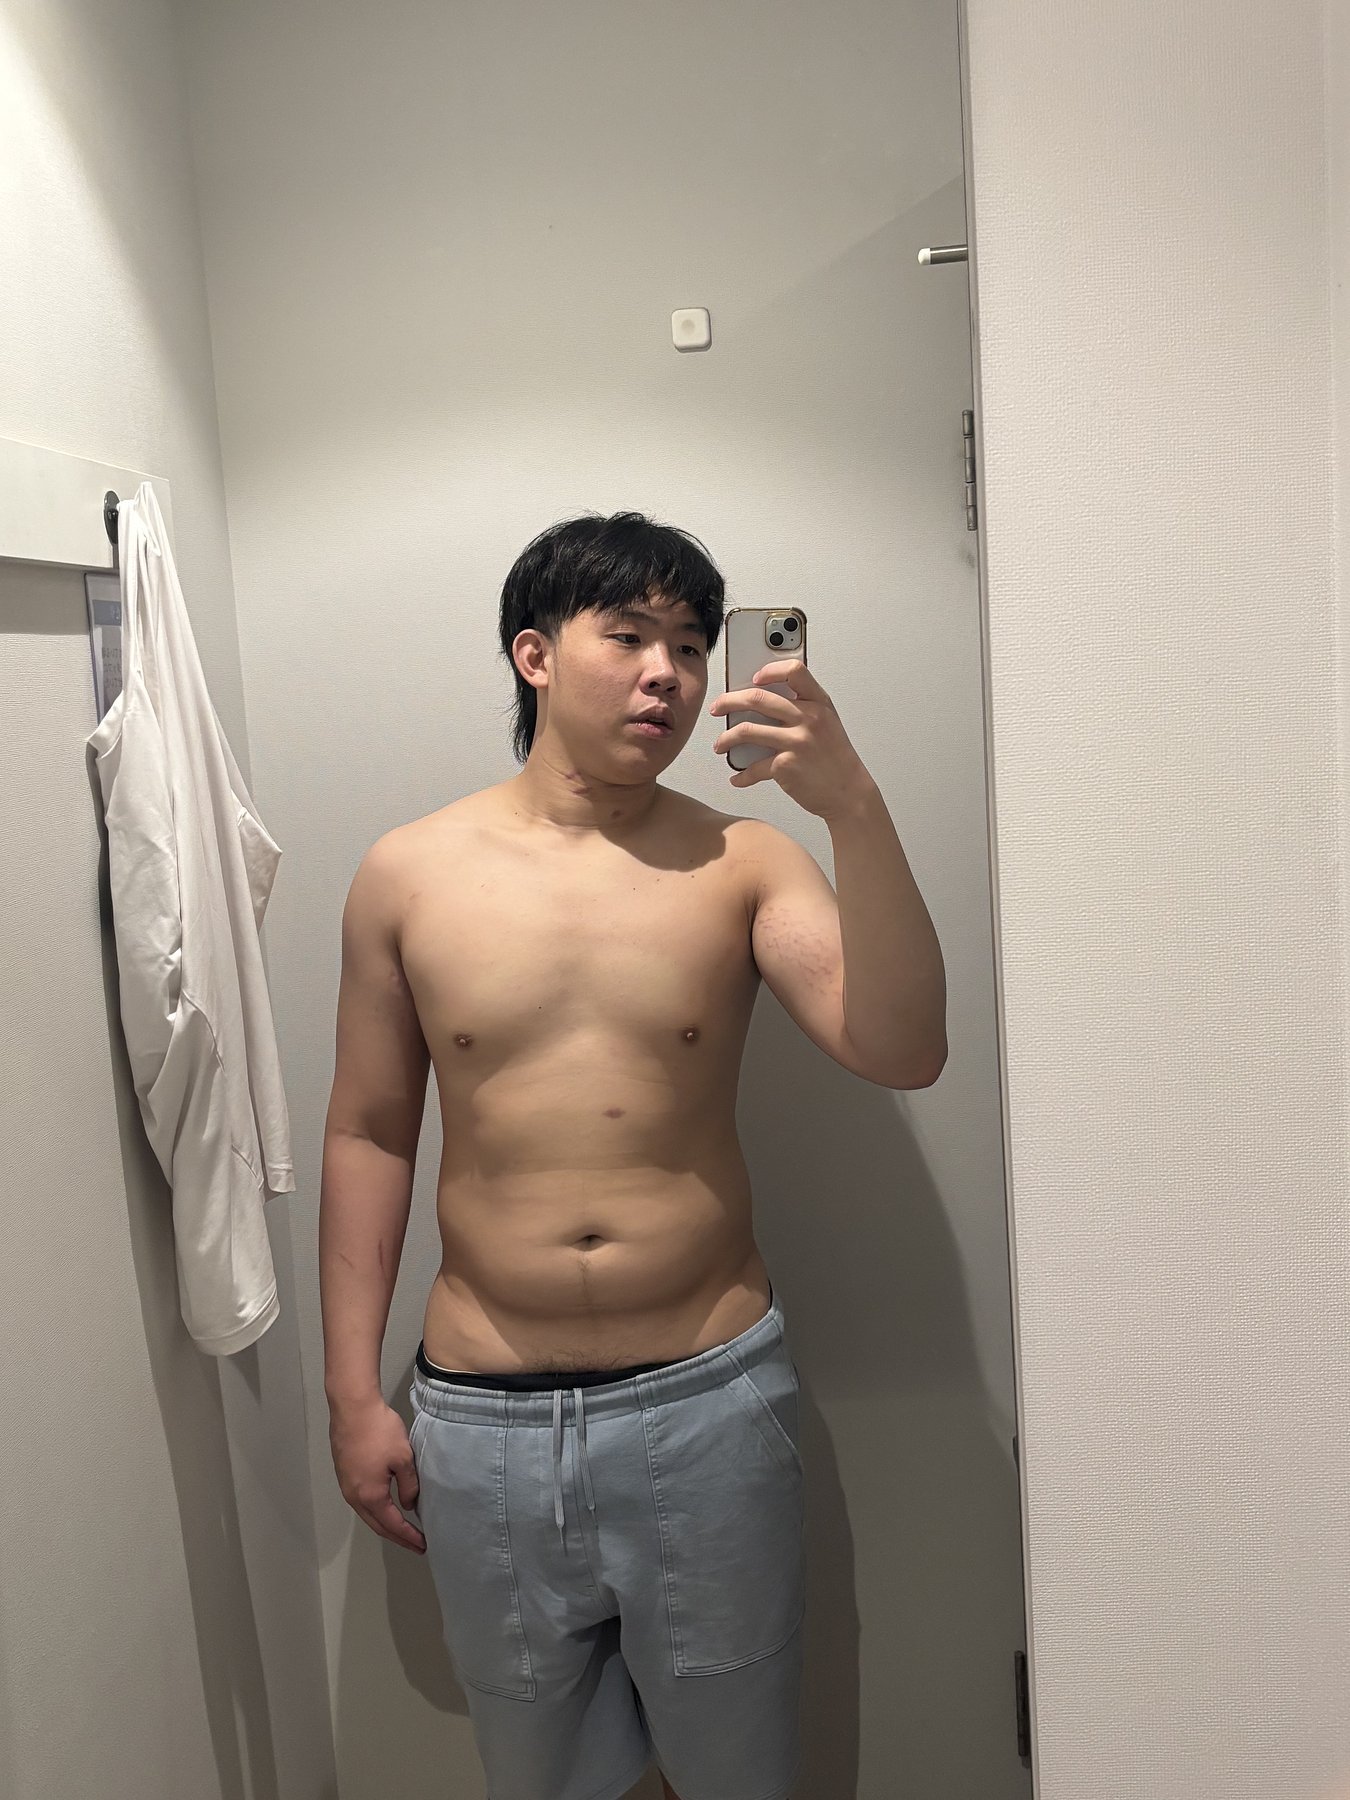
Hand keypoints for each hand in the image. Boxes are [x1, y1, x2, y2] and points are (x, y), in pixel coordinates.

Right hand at [329, 1397, 426, 1553]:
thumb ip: (409, 1486)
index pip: (392, 1525)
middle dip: (397, 1537)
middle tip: (415, 1544)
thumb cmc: (379, 1431)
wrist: (352, 1407)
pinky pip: (361, 1501)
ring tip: (402, 1530)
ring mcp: (346, 1485)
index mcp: (370, 1496)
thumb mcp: (403, 1458)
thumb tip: (408, 1504)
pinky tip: (385, 1507)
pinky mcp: (344, 1473)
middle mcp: (354, 1496)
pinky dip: (375, 1511)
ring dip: (385, 1524)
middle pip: (377, 1525)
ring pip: (367, 1514)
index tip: (423, 1545)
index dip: (408, 1537)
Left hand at [709, 658, 873, 818]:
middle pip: (757, 698)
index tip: (752, 678)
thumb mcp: (827, 723)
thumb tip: (762, 702)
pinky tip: (737, 777)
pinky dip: (741, 775)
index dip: (769, 670)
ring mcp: (796, 741)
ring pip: (747, 730)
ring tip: (720, 744)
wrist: (849, 792)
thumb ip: (802, 708)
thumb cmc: (835, 759)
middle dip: (728, 702)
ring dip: (726, 739)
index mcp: (818, 703)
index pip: (794, 670)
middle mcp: (808, 718)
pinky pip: (753, 767)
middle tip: (717, 708)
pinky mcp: (786, 765)